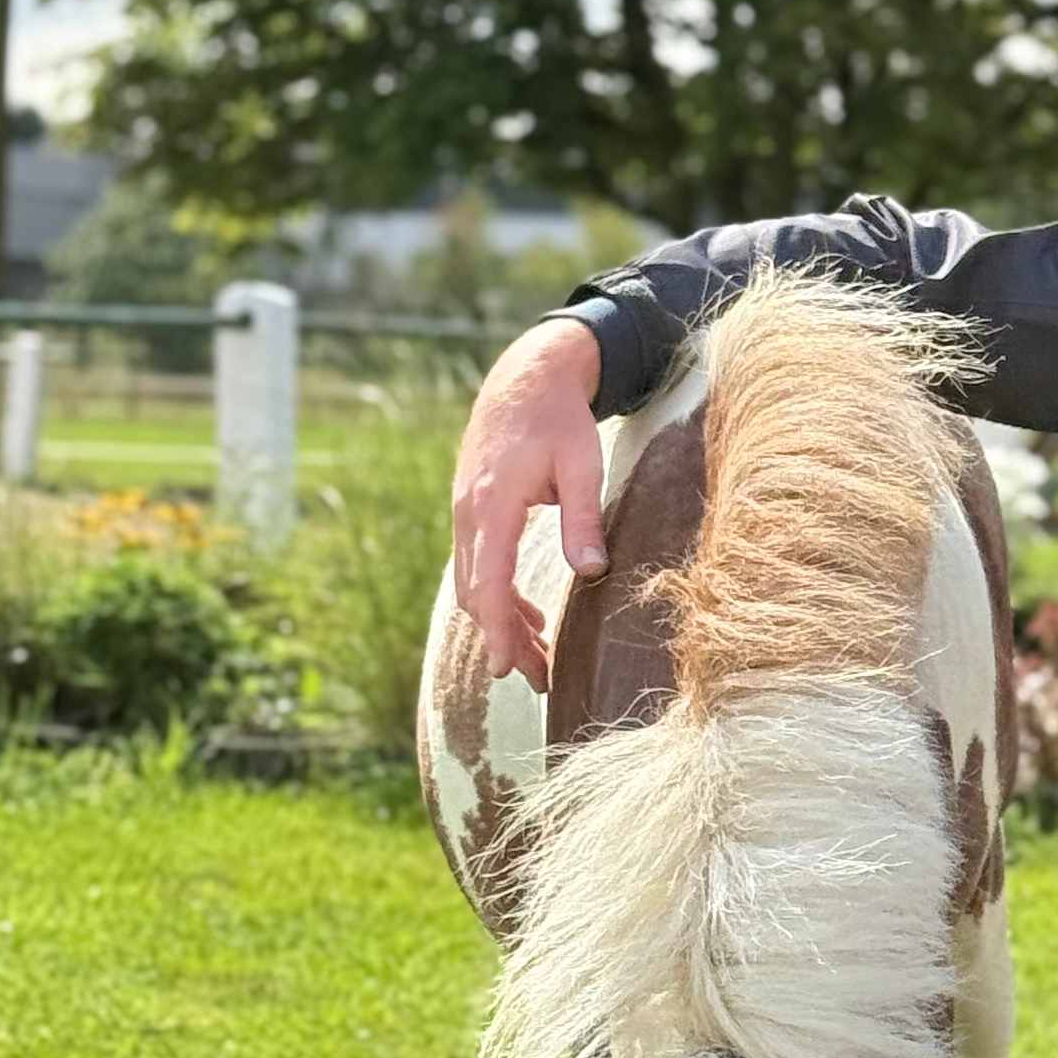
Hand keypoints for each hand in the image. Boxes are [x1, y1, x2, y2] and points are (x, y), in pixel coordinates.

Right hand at [450, 317, 608, 687]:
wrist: (525, 378)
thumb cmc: (559, 419)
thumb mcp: (581, 463)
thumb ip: (583, 518)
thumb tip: (590, 571)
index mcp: (493, 503)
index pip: (488, 582)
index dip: (497, 629)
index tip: (508, 669)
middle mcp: (470, 513)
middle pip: (477, 594)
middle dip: (504, 640)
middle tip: (540, 680)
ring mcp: (466, 513)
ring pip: (475, 583)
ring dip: (502, 622)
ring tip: (539, 659)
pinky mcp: (474, 512)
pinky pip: (479, 566)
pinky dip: (499, 596)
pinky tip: (528, 617)